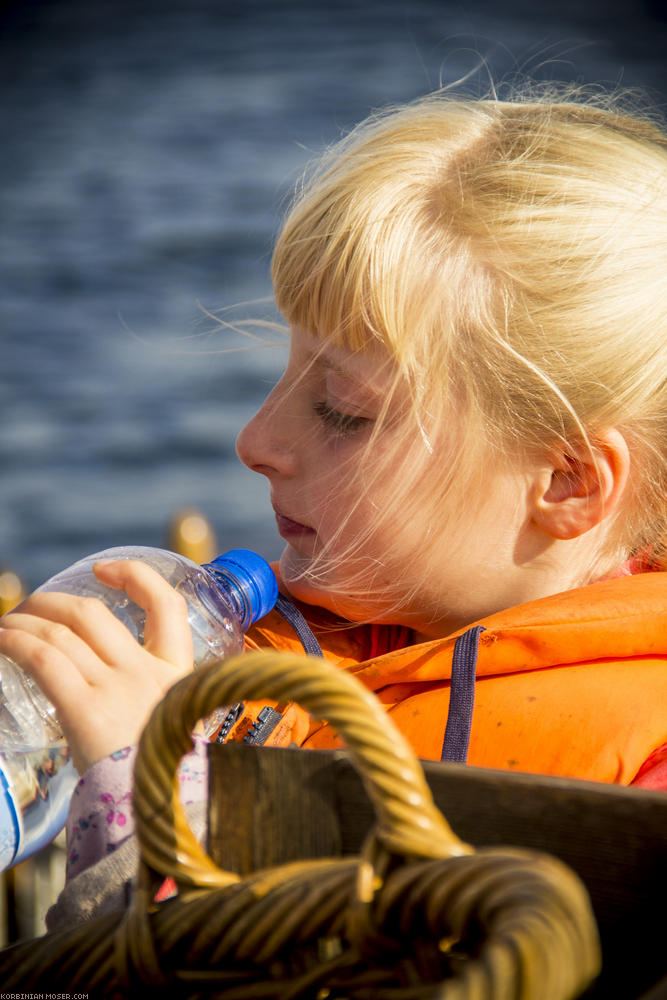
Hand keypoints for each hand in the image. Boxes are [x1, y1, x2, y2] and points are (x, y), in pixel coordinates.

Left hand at [0, 560, 193, 772]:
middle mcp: (148, 673)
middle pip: (92, 613)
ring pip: (60, 632)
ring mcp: (118, 688)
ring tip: (5, 627)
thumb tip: (114, 696)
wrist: (160, 817)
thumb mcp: (173, 727)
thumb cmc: (159, 778)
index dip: (134, 575)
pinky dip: (15, 642)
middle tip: (30, 610)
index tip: (104, 570)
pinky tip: (1, 642)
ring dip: (23, 622)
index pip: (167, 604)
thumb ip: (153, 704)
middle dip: (51, 602)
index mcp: (178, 674)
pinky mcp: (86, 709)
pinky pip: (43, 658)